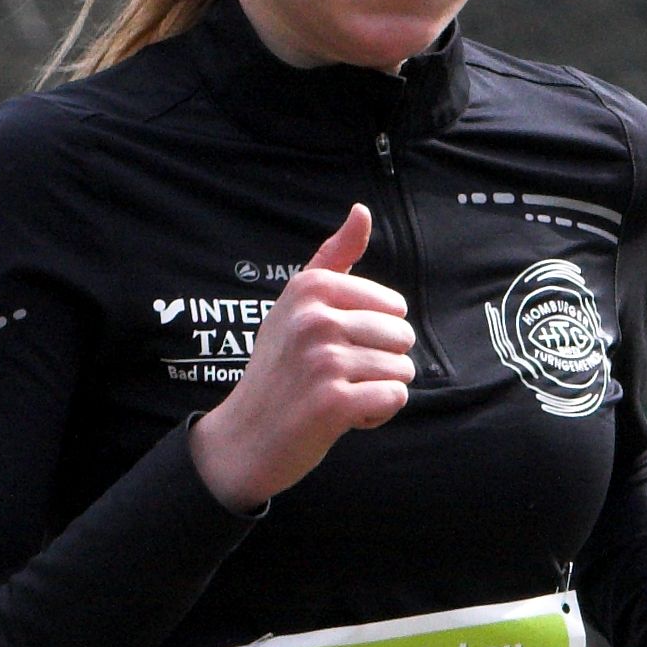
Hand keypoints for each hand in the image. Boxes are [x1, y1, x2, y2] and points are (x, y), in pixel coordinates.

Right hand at [189, 204, 416, 511]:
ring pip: (402, 370)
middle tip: (335, 376)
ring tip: (337, 395)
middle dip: (380, 363)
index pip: (394, 305)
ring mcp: (323, 360)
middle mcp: (315, 319)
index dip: (375, 333)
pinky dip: (376, 414)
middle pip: (402, 337)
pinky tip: (342, 418)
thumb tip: (362, 211)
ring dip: (377, 390)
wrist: (245, 436)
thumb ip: (334, 257)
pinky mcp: (334, 402)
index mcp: (309, 288)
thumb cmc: (278, 367)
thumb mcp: (296, 303)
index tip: (335, 346)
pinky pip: (394, 398)